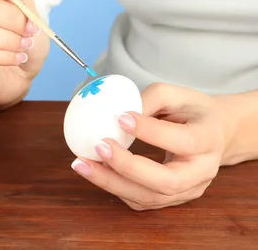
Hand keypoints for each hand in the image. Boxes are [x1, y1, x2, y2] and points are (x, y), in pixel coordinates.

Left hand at [71, 83, 229, 210]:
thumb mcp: (174, 94)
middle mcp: (202, 171)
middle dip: (128, 167)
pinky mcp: (170, 200)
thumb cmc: (190, 110)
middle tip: (99, 147)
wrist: (214, 135)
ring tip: (81, 163)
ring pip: (149, 198)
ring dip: (110, 182)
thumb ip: (148, 100)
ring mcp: (188, 191)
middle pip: (167, 181)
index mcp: (209, 139)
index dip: (151, 132)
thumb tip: (116, 115)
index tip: (120, 117)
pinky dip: (113, 186)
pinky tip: (93, 170)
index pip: (183, 141)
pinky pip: (139, 200)